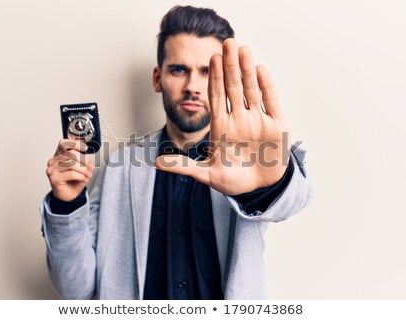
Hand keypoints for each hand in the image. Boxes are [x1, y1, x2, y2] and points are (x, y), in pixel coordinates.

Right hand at [46, 139, 93, 200]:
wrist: (67, 195)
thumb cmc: (72, 181)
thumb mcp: (80, 168)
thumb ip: (82, 161)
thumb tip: (88, 161)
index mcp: (58, 156)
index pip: (63, 143)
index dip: (75, 144)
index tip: (85, 149)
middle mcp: (53, 161)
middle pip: (71, 154)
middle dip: (84, 160)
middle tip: (90, 167)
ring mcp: (52, 170)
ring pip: (71, 164)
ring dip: (84, 169)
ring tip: (88, 174)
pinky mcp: (54, 179)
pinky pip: (71, 174)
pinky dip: (81, 176)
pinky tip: (83, 179)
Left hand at [156, 39, 289, 194]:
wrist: (260, 190)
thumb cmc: (233, 181)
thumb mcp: (207, 174)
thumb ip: (184, 167)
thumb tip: (156, 163)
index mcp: (222, 127)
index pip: (217, 97)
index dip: (214, 78)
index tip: (211, 58)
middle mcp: (239, 119)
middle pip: (233, 88)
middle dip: (230, 66)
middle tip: (227, 42)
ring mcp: (257, 121)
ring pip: (251, 90)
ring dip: (247, 70)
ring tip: (243, 49)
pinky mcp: (276, 126)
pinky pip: (271, 103)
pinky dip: (266, 87)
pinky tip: (260, 70)